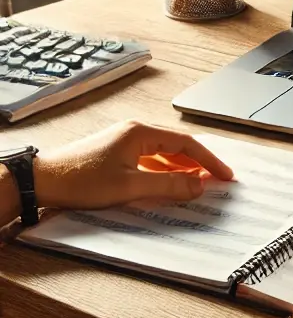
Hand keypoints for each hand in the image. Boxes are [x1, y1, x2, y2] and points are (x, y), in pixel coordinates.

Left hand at [34, 121, 233, 210]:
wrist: (42, 180)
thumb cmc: (80, 180)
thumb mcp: (129, 186)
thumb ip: (167, 185)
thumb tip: (198, 185)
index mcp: (141, 132)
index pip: (186, 144)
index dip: (209, 161)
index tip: (225, 175)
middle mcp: (135, 131)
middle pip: (177, 145)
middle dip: (199, 163)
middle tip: (217, 179)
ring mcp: (124, 140)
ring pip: (163, 153)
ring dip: (181, 168)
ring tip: (197, 183)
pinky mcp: (115, 151)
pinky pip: (149, 158)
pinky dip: (164, 170)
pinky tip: (168, 183)